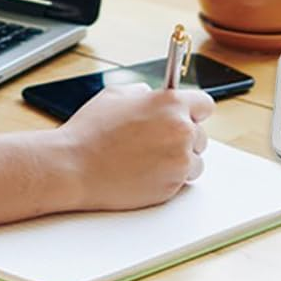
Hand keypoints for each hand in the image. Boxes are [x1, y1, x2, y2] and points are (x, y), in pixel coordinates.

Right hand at [57, 82, 213, 211]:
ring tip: (150, 157)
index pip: (205, 104)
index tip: (187, 114)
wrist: (76, 166)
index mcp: (171, 104)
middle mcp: (181, 131)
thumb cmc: (92, 130)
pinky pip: (182, 181)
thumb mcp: (116, 94)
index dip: (193, 110)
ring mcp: (178, 162)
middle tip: (159, 139)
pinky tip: (146, 170)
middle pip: (201, 135)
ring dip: (179, 160)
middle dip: (184, 137)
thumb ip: (143, 93)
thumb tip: (152, 96)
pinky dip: (169, 178)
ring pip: (195, 161)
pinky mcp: (172, 187)